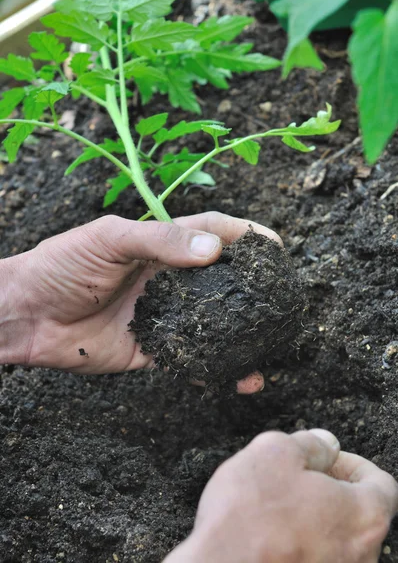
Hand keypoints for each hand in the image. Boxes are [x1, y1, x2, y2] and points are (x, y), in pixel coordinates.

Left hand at [4, 212, 279, 391]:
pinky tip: (243, 376)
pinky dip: (219, 369)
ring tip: (276, 341)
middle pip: (221, 281)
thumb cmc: (63, 265)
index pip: (211, 232)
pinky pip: (193, 360)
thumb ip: (160, 241)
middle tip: (286, 298)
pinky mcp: (153, 349)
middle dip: (255, 287)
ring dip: (244, 332)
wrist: (27, 315)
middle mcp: (168, 280)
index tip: (274, 247)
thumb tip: (215, 250)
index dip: (244, 236)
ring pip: (214, 323)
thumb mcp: (109, 240)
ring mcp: (164, 316)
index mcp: (159, 245)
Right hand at [166, 429, 397, 561]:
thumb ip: (312, 443)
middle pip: (359, 512)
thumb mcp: (276, 451)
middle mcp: (361, 556)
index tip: (326, 459)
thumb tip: (326, 446)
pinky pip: (315, 558)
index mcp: (364, 516)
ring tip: (275, 505)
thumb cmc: (249, 515)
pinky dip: (299, 542)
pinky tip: (268, 533)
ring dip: (312, 517)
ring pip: (335, 538)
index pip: (381, 484)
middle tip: (296, 476)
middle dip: (330, 488)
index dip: (352, 463)